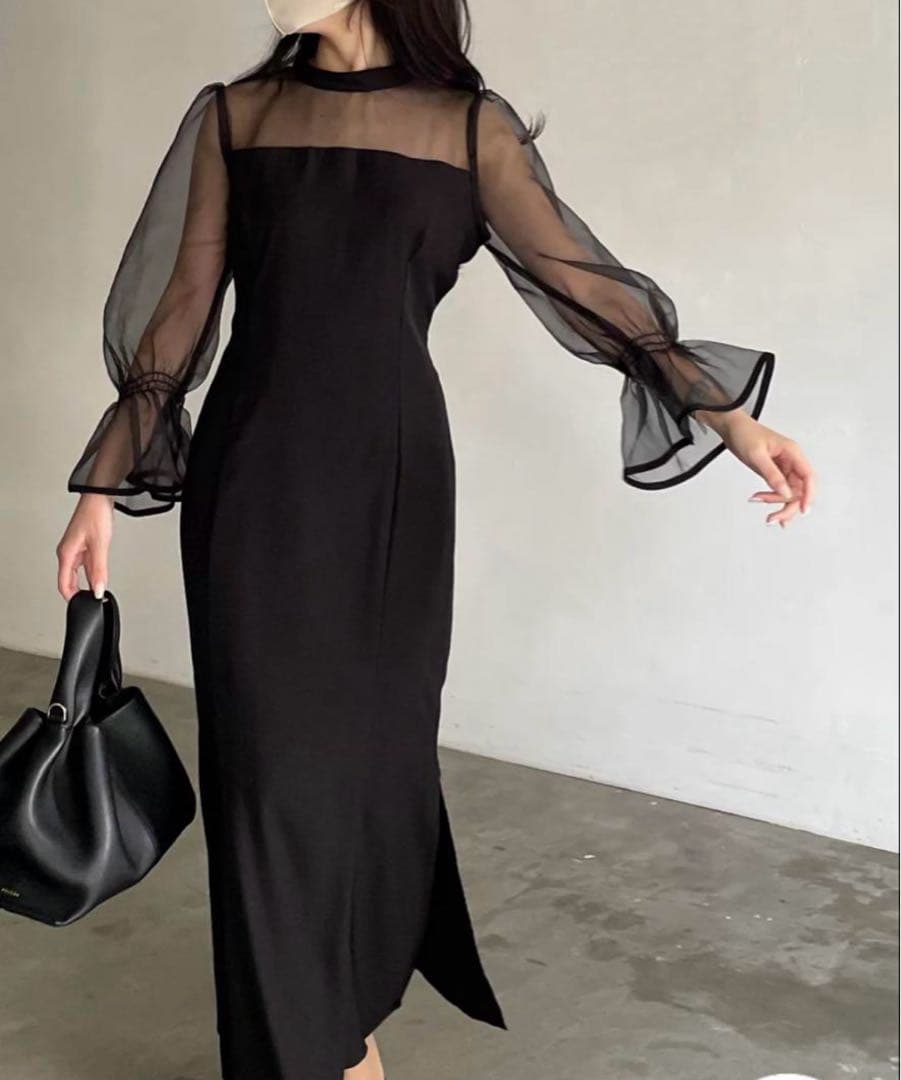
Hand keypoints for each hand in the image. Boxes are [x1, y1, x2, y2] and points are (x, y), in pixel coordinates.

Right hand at [57, 493, 113, 599]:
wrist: (99, 497)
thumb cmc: (95, 515)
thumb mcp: (100, 546)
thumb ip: (99, 570)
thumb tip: (98, 589)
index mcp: (66, 554)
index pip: (64, 584)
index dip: (73, 598)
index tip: (83, 606)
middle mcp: (68, 552)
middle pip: (70, 580)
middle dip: (80, 592)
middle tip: (92, 601)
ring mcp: (76, 549)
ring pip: (79, 572)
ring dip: (88, 581)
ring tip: (99, 589)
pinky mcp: (84, 545)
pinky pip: (85, 564)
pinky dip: (92, 571)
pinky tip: (101, 574)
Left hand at [698, 410, 815, 527]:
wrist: (732, 428)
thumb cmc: (745, 434)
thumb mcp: (757, 456)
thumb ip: (772, 474)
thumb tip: (785, 492)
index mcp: (792, 452)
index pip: (808, 477)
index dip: (809, 495)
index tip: (803, 510)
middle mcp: (791, 461)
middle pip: (800, 489)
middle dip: (789, 505)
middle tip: (774, 518)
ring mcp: (784, 467)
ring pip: (790, 492)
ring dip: (779, 504)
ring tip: (767, 513)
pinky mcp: (775, 472)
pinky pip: (780, 490)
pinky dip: (774, 499)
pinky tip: (765, 504)